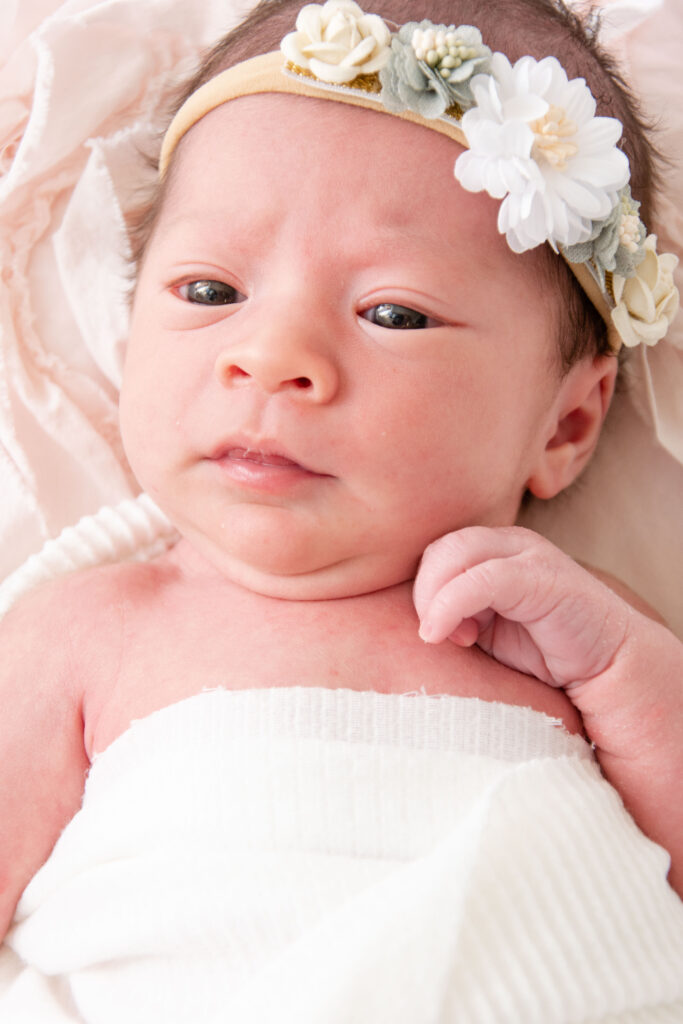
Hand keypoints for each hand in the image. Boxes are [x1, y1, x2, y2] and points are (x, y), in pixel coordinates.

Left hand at [413, 526, 631, 688]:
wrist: (607, 666)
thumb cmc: (544, 650)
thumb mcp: (486, 627)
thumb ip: (455, 611)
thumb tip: (418, 616)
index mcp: (495, 549)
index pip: (437, 551)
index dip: (425, 589)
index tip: (435, 632)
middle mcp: (511, 543)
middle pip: (441, 547)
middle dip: (425, 593)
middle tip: (437, 635)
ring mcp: (529, 554)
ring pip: (456, 554)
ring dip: (436, 598)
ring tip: (448, 637)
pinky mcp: (542, 575)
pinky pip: (481, 578)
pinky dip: (450, 605)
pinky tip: (449, 635)